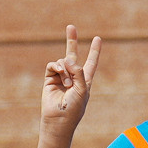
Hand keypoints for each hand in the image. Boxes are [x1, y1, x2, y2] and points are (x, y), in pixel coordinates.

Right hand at [40, 25, 100, 139]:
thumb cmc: (74, 108)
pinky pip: (53, 66)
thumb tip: (67, 58)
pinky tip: (59, 73)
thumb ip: (78, 72)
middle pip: (73, 55)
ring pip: (63, 61)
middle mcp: (73, 76)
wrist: (58, 120)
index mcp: (85, 80)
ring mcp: (60, 77)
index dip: (94, 51)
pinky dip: (56, 67)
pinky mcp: (49, 79)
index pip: (91, 62)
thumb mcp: (83, 89)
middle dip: (71, 41)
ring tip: (67, 84)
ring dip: (65, 69)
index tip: (98, 39)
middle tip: (71, 26)